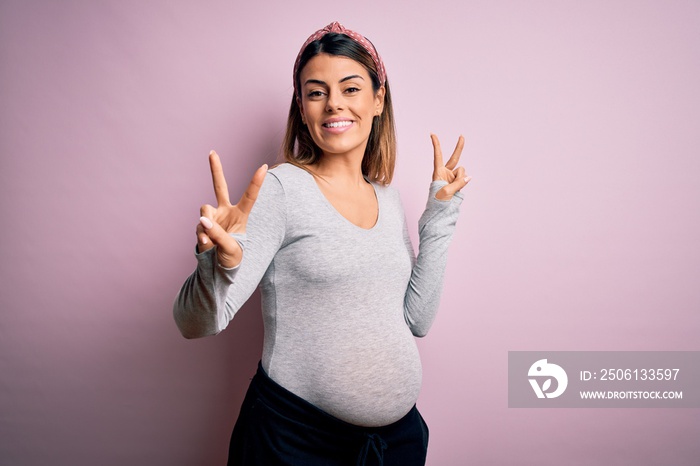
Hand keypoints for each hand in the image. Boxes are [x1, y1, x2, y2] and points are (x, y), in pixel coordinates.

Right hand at [197, 150, 266, 267]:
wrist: (218, 268)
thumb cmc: (232, 257)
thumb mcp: (231, 248)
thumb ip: (217, 234)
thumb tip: (202, 220)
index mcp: (241, 215)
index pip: (250, 196)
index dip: (256, 182)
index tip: (264, 166)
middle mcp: (226, 212)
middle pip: (220, 187)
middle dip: (215, 169)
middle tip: (212, 152)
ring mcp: (212, 217)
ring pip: (205, 211)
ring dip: (207, 225)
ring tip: (211, 241)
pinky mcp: (201, 225)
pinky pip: (199, 226)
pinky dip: (202, 237)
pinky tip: (207, 245)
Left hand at [431, 134, 471, 199]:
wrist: (440, 212)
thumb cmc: (438, 203)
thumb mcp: (446, 192)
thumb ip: (458, 183)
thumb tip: (469, 177)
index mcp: (438, 173)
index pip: (438, 156)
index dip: (436, 145)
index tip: (432, 134)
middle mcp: (446, 173)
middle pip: (454, 158)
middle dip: (459, 148)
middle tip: (462, 136)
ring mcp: (453, 178)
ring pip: (462, 172)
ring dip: (460, 179)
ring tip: (453, 189)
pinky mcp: (459, 183)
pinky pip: (465, 179)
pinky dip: (463, 182)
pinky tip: (457, 190)